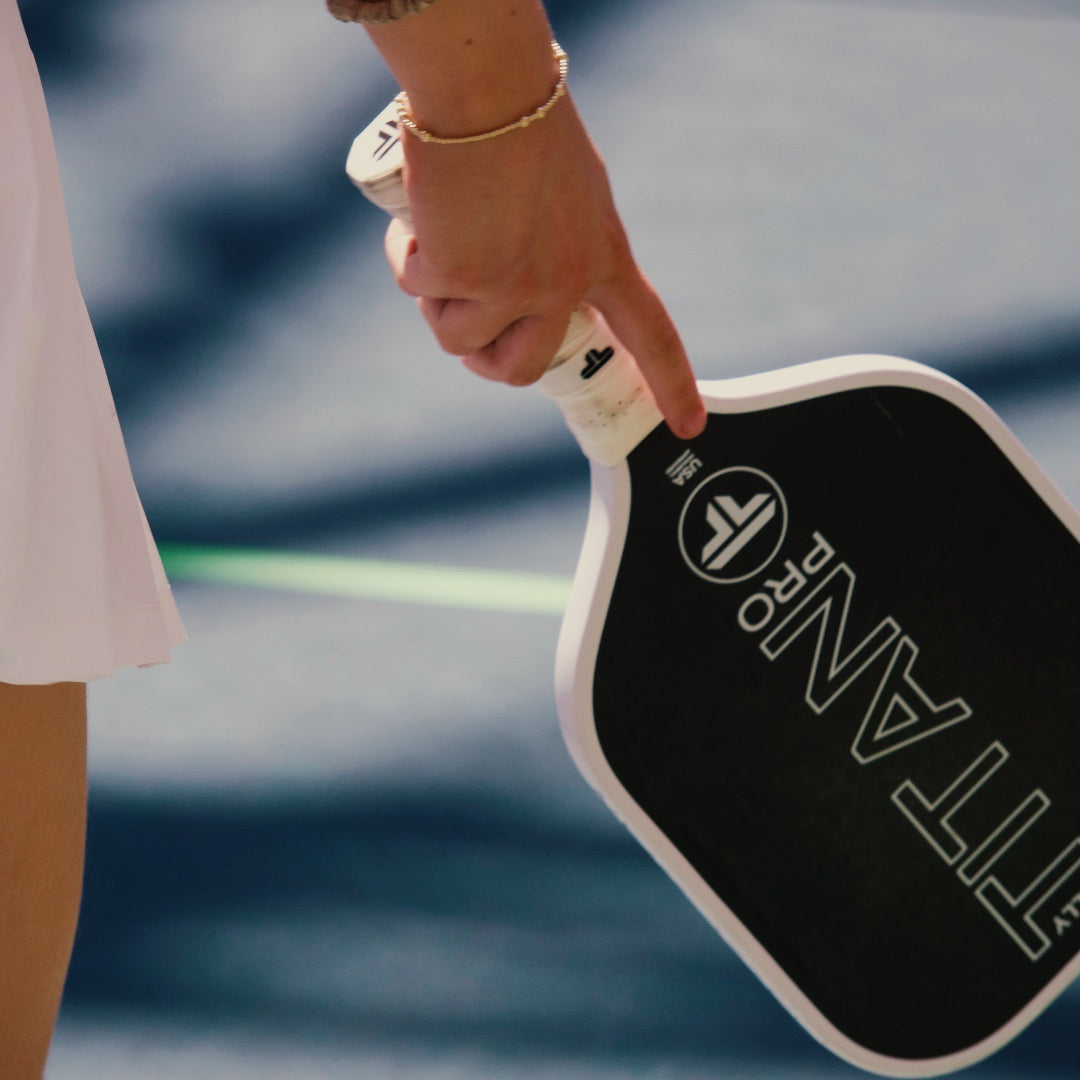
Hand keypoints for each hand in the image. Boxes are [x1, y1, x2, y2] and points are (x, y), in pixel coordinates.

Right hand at [383, 95, 705, 439]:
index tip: (690, 427)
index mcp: (604, 257)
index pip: (650, 333)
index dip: (671, 383)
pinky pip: (418, 291)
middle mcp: (564, 283)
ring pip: (458, 339)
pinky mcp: (462, 275)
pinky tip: (417, 221)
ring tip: (435, 243)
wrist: (486, 89)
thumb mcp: (568, 195)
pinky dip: (405, 259)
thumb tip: (506, 294)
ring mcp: (515, 286)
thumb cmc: (522, 127)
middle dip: (482, 360)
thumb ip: (559, 248)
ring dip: (435, 301)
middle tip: (462, 321)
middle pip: (523, 370)